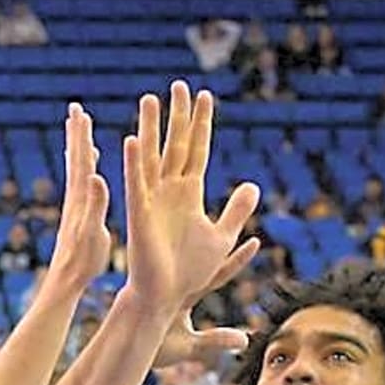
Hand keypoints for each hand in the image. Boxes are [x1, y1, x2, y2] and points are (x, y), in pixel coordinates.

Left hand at [46, 103, 111, 294]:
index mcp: (81, 199)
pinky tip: (88, 168)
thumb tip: (95, 176)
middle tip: (74, 109)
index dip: (81, 136)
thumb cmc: (83, 261)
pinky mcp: (77, 215)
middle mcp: (75, 198)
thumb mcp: (93, 232)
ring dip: (78, 147)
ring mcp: (75, 206)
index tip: (80, 112)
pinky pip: (81, 185)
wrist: (65, 281)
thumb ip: (95, 205)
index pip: (82, 161)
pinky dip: (84, 170)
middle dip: (76, 133)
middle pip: (76, 158)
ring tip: (78, 129)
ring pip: (76, 169)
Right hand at [122, 81, 261, 317]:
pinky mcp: (139, 216)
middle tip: (178, 85)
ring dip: (150, 128)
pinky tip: (131, 140)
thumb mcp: (222, 238)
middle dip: (177, 115)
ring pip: (151, 157)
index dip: (202, 124)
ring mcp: (152, 200)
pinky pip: (135, 185)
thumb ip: (236, 211)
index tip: (205, 96)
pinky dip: (133, 163)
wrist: (167, 298)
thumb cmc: (191, 272)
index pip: (198, 150)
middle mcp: (169, 191)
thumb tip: (253, 187)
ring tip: (149, 99)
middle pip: (175, 145)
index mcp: (189, 194)